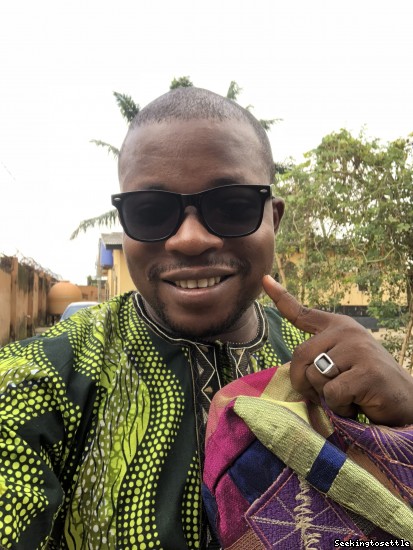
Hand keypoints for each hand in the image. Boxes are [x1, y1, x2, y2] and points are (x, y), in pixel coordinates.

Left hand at [262, 275, 412, 425]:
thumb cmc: (367, 383)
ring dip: (326, 397)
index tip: (265, 280)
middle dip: (303, 382)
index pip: (303, 312)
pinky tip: (358, 404)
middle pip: (299, 355)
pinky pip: (332, 393)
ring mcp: (358, 350)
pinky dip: (340, 407)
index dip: (281, 297)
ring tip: (349, 396)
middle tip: (325, 394)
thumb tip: (295, 365)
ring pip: (314, 376)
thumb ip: (320, 355)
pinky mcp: (367, 372)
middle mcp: (348, 331)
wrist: (407, 401)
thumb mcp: (342, 361)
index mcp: (340, 326)